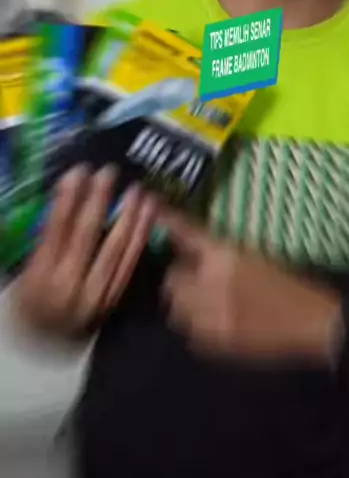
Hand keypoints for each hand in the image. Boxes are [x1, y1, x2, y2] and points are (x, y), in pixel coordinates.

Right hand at [14, 165, 156, 337]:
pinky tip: (148, 217)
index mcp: (40, 277)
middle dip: (98, 200)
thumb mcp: (28, 270)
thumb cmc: (32, 300)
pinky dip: (140, 238)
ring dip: (128, 217)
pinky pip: (129, 265)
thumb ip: (46, 239)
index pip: (55, 229)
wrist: (44, 348)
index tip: (79, 172)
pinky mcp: (113, 300)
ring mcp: (94, 296)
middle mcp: (68, 287)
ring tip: (137, 190)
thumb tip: (66, 194)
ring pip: (115, 250)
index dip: (67, 198)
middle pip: (86, 235)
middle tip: (108, 172)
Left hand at [160, 208, 336, 360]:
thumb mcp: (256, 255)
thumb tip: (191, 247)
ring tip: (203, 300)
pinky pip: (191, 333)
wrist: (313, 322)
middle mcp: (212, 285)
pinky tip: (216, 320)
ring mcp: (212, 317)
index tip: (155, 210)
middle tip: (193, 275)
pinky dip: (196, 325)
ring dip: (184, 302)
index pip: (187, 235)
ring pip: (177, 309)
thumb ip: (219, 253)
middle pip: (172, 279)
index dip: (168, 223)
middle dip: (178, 276)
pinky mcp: (217, 343)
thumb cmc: (291, 283)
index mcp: (226, 257)